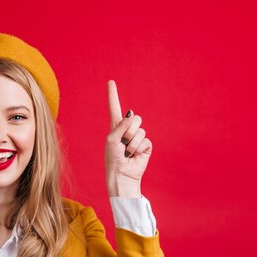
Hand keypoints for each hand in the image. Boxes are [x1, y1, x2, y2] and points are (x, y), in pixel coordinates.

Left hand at [105, 80, 151, 196]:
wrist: (122, 175)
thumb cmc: (113, 159)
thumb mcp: (112, 140)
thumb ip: (121, 125)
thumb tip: (131, 114)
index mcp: (115, 127)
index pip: (114, 107)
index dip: (113, 95)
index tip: (111, 82)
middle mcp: (127, 130)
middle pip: (135, 118)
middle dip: (129, 131)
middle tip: (123, 144)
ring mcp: (137, 138)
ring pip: (141, 130)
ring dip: (132, 143)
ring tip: (127, 152)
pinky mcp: (146, 146)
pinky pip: (146, 140)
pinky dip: (139, 148)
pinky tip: (135, 155)